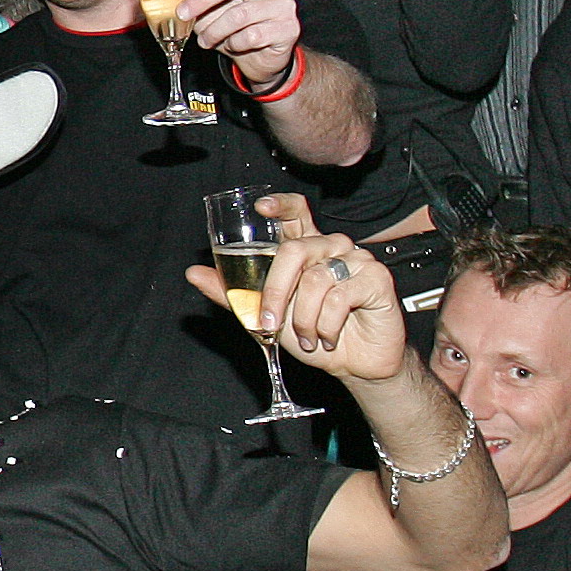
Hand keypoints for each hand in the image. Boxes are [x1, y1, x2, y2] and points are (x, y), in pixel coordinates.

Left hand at [176, 0, 303, 91]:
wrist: (263, 52)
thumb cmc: (236, 21)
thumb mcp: (216, 1)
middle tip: (182, 13)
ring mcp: (283, 3)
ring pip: (239, 14)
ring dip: (213, 30)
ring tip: (204, 39)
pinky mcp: (288, 28)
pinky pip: (251, 36)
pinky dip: (233, 43)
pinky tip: (229, 44)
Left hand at [187, 229, 403, 381]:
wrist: (352, 365)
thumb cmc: (312, 335)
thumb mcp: (266, 315)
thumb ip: (234, 293)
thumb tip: (193, 273)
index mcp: (307, 249)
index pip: (296, 211)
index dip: (280, 205)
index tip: (261, 208)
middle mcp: (332, 247)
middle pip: (294, 250)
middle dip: (274, 292)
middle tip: (268, 323)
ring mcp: (357, 260)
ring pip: (314, 279)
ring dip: (302, 319)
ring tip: (308, 337)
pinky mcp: (377, 279)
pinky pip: (340, 296)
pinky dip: (327, 325)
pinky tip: (329, 337)